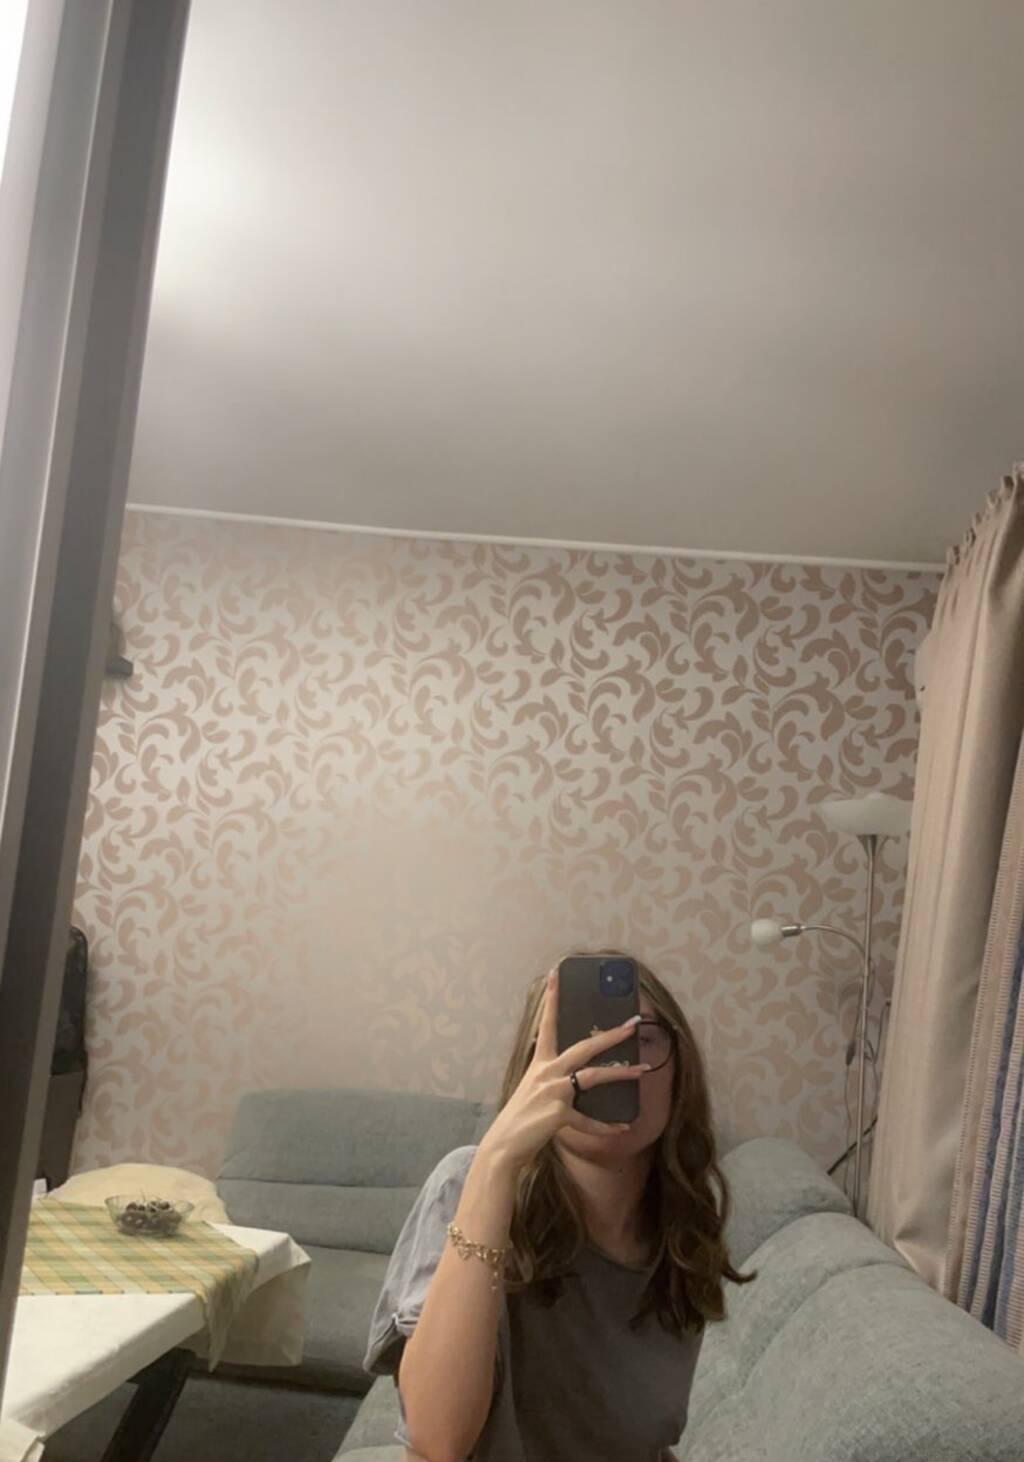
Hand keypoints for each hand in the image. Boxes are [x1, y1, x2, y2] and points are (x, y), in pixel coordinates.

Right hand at [478, 969, 648, 1175]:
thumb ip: (553, 1077)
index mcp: (540, 1063)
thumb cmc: (521, 1117)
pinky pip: (589, 1119)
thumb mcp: (534, 1089)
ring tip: (642, 1069)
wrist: (504, 1144)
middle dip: (610, 1035)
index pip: (547, 1024)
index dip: (552, 998)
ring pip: (593, 1076)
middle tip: (633, 1023)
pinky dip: (606, 1125)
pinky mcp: (559, 1113)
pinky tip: (623, 1127)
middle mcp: (547, 1072)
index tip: (556, 973)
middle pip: (584, 1047)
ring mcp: (554, 1091)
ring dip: (620, 1073)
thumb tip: (577, 1074)